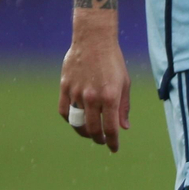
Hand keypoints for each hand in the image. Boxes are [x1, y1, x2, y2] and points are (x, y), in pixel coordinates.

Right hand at [59, 19, 130, 151]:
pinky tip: (75, 120)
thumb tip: (124, 128)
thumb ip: (124, 108)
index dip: (112, 143)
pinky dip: (69, 119)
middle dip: (98, 139)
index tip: (114, 149)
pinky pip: (63, 109)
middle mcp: (92, 97)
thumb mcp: (125, 85)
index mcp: (110, 98)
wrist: (93, 40)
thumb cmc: (113, 62)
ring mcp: (76, 92)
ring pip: (76, 122)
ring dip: (83, 132)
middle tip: (102, 140)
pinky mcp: (65, 86)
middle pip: (92, 129)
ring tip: (89, 133)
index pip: (111, 129)